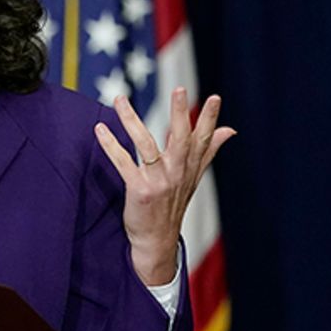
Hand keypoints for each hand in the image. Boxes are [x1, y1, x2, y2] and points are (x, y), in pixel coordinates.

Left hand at [94, 88, 234, 285]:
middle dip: (180, 113)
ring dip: (130, 120)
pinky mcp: (139, 190)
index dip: (210, 119)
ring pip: (146, 145)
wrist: (156, 241)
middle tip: (180, 89)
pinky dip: (110, 146)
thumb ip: (208, 151)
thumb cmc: (172, 206)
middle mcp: (177, 172)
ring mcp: (159, 181)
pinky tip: (100, 130)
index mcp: (189, 167)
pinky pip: (123, 163)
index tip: (215, 97)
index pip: (203, 139)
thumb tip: (230, 130)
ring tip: (119, 99)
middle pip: (181, 138)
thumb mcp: (193, 178)